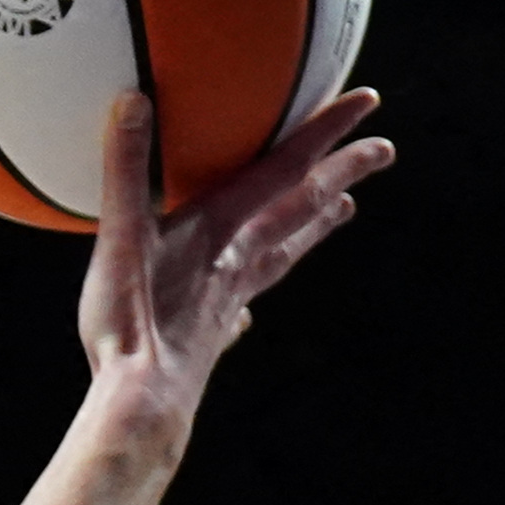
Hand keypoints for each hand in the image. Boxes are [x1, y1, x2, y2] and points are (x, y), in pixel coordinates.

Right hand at [75, 85, 389, 424]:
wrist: (144, 402)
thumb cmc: (133, 322)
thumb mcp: (121, 237)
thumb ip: (127, 169)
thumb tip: (133, 102)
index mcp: (221, 228)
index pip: (285, 167)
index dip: (326, 132)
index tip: (368, 104)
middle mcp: (238, 257)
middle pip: (303, 207)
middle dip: (344, 174)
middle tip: (383, 152)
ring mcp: (232, 297)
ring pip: (286, 250)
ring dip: (316, 225)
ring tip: (343, 210)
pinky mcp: (217, 331)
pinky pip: (247, 301)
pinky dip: (255, 291)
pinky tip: (248, 309)